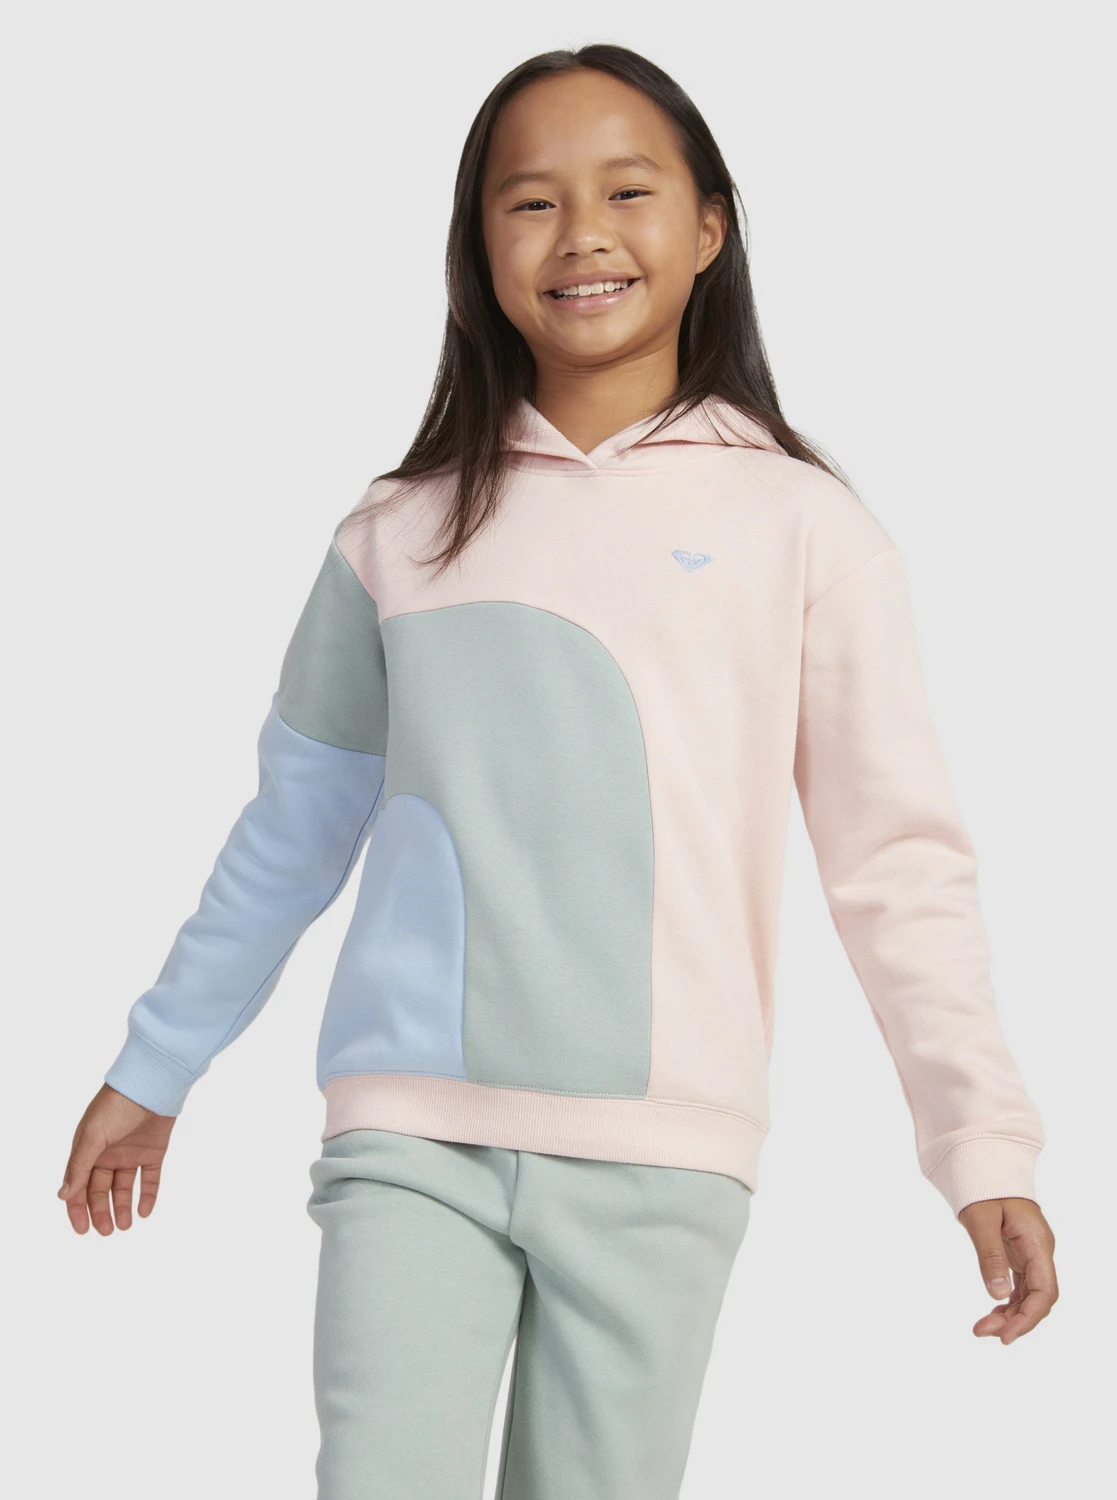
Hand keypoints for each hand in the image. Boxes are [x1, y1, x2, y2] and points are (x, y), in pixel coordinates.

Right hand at [57, 1084, 175, 1234]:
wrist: (152, 1084)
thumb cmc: (116, 1105)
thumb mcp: (93, 1135)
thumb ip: (79, 1165)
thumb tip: (63, 1194)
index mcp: (88, 1150)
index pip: (78, 1185)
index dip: (78, 1208)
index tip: (82, 1229)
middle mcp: (107, 1154)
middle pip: (100, 1190)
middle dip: (101, 1212)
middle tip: (106, 1231)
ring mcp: (130, 1153)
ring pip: (124, 1187)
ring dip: (123, 1207)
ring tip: (125, 1226)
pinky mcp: (152, 1152)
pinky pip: (149, 1178)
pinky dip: (147, 1196)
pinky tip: (145, 1212)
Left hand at [958, 1196, 1057, 1342]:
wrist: (985, 1166)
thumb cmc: (983, 1188)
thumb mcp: (981, 1219)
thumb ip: (990, 1256)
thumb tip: (998, 1295)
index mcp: (1037, 1243)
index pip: (1044, 1292)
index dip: (1029, 1318)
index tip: (1006, 1336)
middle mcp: (1040, 1252)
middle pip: (1038, 1298)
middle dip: (1015, 1321)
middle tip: (982, 1331)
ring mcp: (1032, 1254)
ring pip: (1029, 1295)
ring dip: (1010, 1315)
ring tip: (982, 1328)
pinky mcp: (1021, 1254)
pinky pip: (1021, 1286)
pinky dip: (1008, 1302)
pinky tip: (993, 1312)